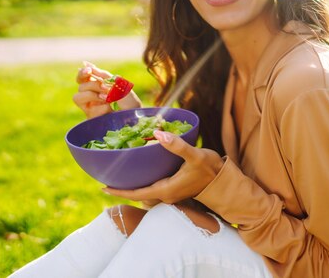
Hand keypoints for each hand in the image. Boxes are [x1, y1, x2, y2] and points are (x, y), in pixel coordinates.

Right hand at [72, 61, 140, 118]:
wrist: (135, 117)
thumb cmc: (129, 101)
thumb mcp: (118, 84)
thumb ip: (103, 75)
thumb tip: (85, 63)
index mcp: (98, 86)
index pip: (83, 77)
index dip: (82, 73)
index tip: (89, 70)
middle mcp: (92, 96)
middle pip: (80, 85)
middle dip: (93, 85)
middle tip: (106, 88)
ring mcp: (91, 107)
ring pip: (78, 96)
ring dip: (94, 95)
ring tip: (108, 99)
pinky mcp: (92, 118)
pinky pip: (88, 108)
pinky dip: (100, 106)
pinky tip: (110, 109)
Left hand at [104, 130, 223, 203]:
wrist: (225, 180)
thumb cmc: (211, 169)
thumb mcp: (194, 155)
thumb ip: (177, 145)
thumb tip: (158, 133)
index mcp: (166, 190)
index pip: (137, 194)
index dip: (119, 191)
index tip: (103, 187)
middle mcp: (167, 195)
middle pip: (139, 194)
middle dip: (123, 188)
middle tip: (108, 176)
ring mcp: (172, 193)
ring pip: (147, 190)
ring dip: (134, 184)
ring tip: (120, 173)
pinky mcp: (176, 188)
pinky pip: (154, 186)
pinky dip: (145, 180)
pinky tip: (141, 170)